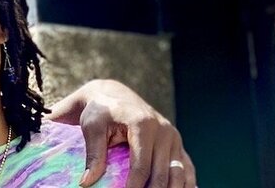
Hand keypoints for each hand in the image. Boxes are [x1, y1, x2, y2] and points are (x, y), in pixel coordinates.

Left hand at [49, 79, 195, 187]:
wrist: (114, 96)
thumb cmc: (100, 112)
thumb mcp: (92, 127)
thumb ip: (93, 154)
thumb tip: (87, 182)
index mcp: (143, 124)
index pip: (141, 165)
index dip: (134, 186)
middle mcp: (163, 129)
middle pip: (162, 173)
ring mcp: (173, 136)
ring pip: (178, 173)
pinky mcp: (177, 143)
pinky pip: (187, 167)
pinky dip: (186, 184)